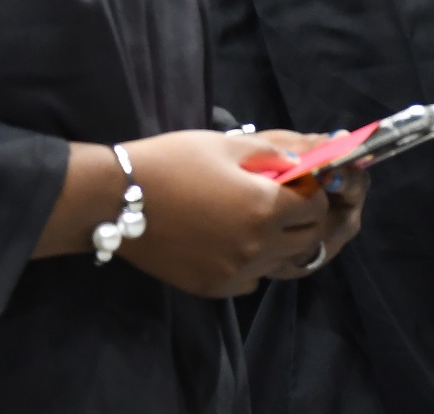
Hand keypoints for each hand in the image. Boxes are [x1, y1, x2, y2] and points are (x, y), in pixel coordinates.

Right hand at [114, 129, 333, 297]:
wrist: (118, 199)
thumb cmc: (174, 162)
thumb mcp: (227, 145)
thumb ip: (272, 153)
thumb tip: (301, 162)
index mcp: (265, 208)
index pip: (316, 208)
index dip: (310, 192)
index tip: (294, 183)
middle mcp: (257, 246)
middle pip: (306, 240)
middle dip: (303, 219)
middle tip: (282, 202)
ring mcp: (235, 272)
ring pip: (281, 263)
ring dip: (280, 243)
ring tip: (255, 221)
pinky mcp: (213, 288)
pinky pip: (252, 280)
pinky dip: (252, 264)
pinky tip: (232, 242)